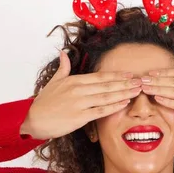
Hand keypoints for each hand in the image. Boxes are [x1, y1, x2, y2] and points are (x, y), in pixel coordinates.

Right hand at [20, 50, 141, 139]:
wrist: (32, 119)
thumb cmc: (43, 103)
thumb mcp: (53, 82)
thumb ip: (63, 68)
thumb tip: (64, 52)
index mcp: (74, 80)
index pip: (100, 76)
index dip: (117, 75)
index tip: (130, 74)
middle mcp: (78, 90)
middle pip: (107, 85)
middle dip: (126, 83)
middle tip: (141, 81)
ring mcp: (79, 103)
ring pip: (106, 96)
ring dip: (124, 93)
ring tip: (138, 91)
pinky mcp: (79, 117)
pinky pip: (100, 110)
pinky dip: (114, 106)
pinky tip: (124, 103)